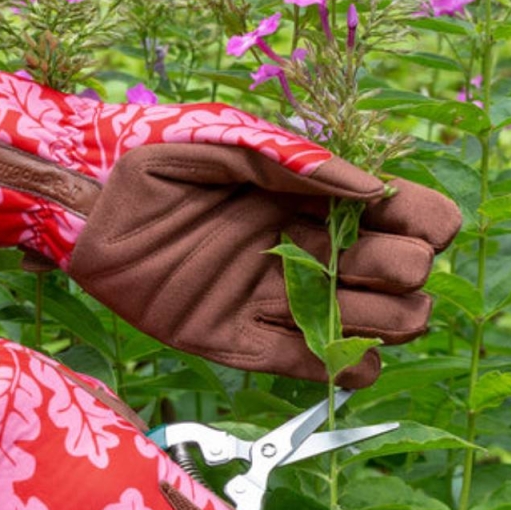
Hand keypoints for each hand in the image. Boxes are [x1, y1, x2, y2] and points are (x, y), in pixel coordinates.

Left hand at [0, 69, 461, 385]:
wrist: (87, 209)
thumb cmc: (155, 158)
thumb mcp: (228, 142)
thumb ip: (297, 163)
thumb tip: (372, 191)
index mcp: (316, 200)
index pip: (413, 217)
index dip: (424, 226)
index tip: (394, 222)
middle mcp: (307, 252)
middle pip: (403, 281)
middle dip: (395, 277)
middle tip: (345, 263)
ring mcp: (275, 301)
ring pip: (365, 330)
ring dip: (370, 323)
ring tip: (321, 300)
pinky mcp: (235, 341)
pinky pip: (302, 364)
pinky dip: (336, 367)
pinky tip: (344, 359)